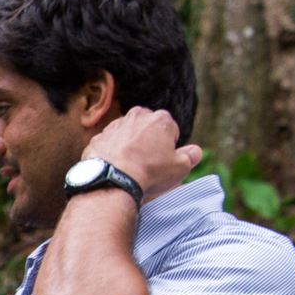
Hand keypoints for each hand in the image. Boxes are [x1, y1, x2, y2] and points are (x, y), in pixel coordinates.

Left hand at [84, 106, 203, 202]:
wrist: (112, 179)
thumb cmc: (149, 172)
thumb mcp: (180, 167)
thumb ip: (191, 156)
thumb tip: (195, 151)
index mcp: (160, 119)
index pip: (171, 130)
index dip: (169, 148)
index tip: (163, 161)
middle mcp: (137, 116)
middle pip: (148, 129)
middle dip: (150, 143)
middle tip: (148, 164)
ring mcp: (115, 125)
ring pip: (128, 135)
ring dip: (130, 147)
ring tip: (131, 167)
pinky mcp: (99, 137)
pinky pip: (110, 144)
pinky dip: (113, 153)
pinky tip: (116, 168)